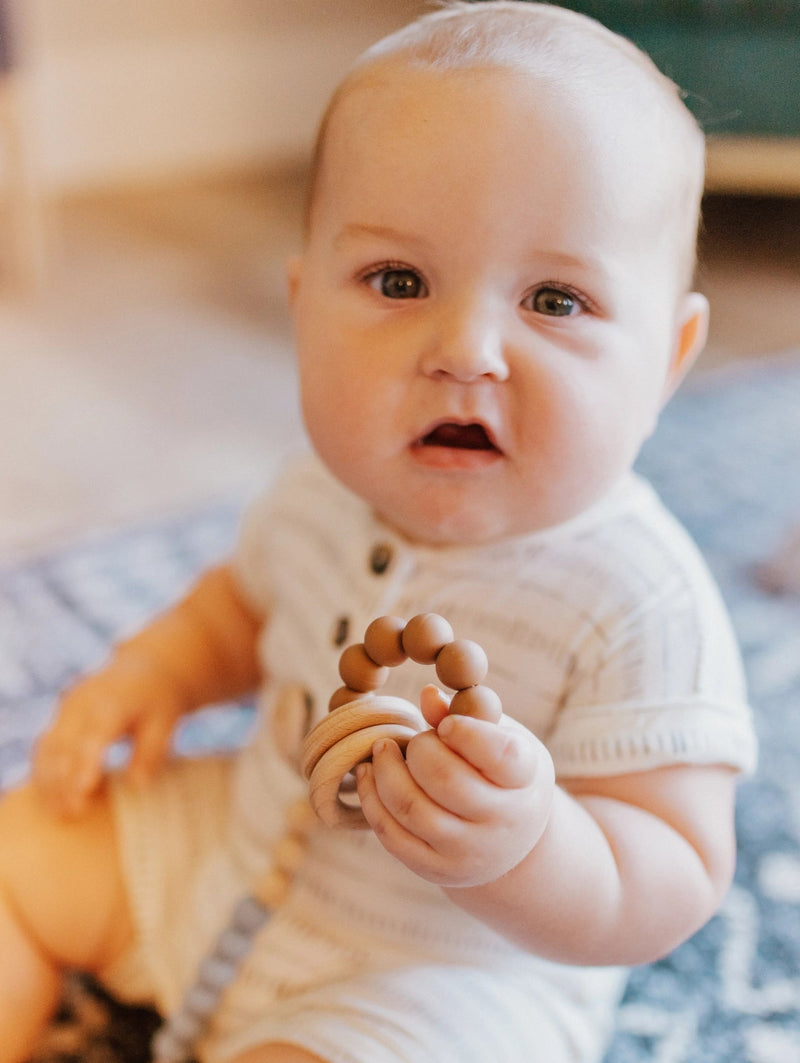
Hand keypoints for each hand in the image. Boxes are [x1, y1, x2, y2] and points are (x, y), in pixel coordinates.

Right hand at [33, 655, 188, 816]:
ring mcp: (67, 707)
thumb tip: (138, 785)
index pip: (95, 736)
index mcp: (113, 701)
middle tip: (72, 814)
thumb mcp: (166, 722)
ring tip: (60, 813)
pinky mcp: (60, 715)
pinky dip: (44, 772)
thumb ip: (151, 752)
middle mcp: (83, 702)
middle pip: (64, 745)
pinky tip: (53, 797)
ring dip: (48, 781)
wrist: (145, 669)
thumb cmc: (159, 701)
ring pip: (47, 747)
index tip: (84, 793)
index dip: (86, 764)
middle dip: (64, 782)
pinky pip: (44, 745)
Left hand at [356, 698, 554, 887]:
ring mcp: (470, 851)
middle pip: (445, 779)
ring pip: (412, 808)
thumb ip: (468, 716)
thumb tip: (428, 695)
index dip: (465, 731)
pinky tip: (368, 775)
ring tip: (381, 750)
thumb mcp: (500, 739)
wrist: (511, 839)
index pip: (498, 753)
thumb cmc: (501, 772)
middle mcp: (504, 820)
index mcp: (525, 778)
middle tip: (415, 741)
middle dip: (419, 749)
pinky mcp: (437, 870)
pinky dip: (372, 800)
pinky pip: (392, 836)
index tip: (447, 725)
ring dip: (385, 772)